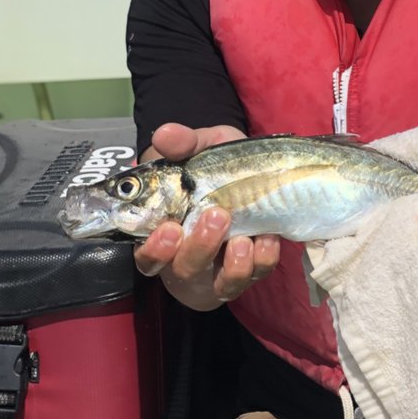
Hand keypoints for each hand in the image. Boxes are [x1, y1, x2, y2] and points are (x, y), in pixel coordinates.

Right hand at [132, 123, 281, 310]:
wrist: (258, 168)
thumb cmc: (218, 163)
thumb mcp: (202, 146)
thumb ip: (183, 143)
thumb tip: (165, 135)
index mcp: (166, 232)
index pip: (149, 256)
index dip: (155, 250)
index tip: (169, 229)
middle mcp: (190, 256)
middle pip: (186, 269)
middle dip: (200, 246)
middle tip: (216, 216)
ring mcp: (223, 266)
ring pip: (223, 283)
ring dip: (234, 264)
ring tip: (243, 238)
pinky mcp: (253, 268)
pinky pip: (259, 273)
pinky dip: (264, 259)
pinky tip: (268, 238)